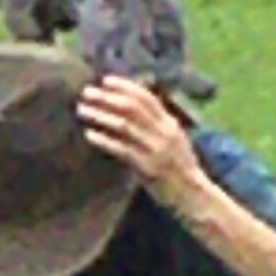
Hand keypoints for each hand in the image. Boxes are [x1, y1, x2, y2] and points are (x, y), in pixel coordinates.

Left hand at [76, 75, 208, 210]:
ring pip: (125, 125)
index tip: (105, 80)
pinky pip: (122, 149)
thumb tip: (132, 105)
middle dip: (107, 97)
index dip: (125, 86)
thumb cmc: (179, 167)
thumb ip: (156, 123)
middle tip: (86, 92)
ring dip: (101, 115)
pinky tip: (89, 135)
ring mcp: (156, 150)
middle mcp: (164, 133)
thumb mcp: (173, 139)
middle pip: (132, 107)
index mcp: (170, 124)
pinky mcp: (148, 167)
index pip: (147, 97)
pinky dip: (104, 140)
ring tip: (82, 110)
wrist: (193, 195)